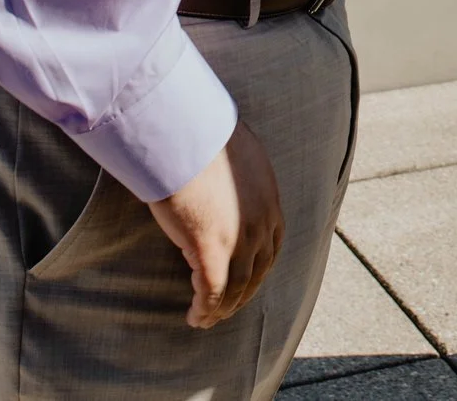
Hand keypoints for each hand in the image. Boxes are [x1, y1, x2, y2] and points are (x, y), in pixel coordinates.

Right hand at [146, 121, 283, 329]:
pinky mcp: (210, 250)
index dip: (259, 269)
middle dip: (243, 295)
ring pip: (235, 288)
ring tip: (207, 320)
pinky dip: (205, 309)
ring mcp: (238, 240)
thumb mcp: (237, 155)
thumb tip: (227, 175)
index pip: (272, 247)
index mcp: (269, 202)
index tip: (246, 281)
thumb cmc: (202, 138)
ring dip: (222, 310)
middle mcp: (260, 225)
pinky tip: (196, 317)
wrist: (184, 135)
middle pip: (256, 272)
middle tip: (227, 309)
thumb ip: (240, 175)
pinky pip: (212, 292)